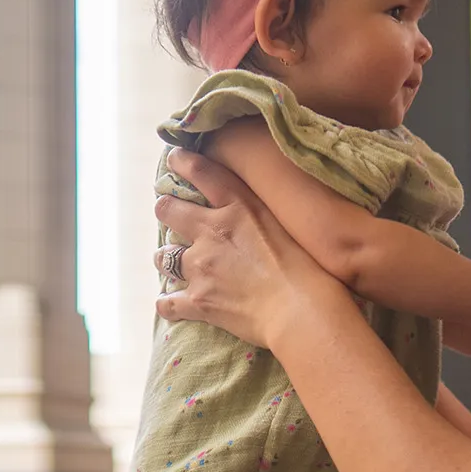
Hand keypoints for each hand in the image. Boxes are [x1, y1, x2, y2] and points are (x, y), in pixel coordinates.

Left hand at [153, 147, 347, 347]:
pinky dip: (169, 304)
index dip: (183, 162)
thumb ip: (260, 212)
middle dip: (167, 210)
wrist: (301, 312)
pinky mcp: (198, 300)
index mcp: (238, 208)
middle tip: (171, 214)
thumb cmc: (307, 269)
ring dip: (168, 258)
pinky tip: (172, 304)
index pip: (202, 172)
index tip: (175, 159)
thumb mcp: (286, 225)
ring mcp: (201, 267)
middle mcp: (211, 232)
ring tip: (176, 264)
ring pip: (163, 257)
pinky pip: (168, 302)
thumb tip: (248, 208)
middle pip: (168, 210)